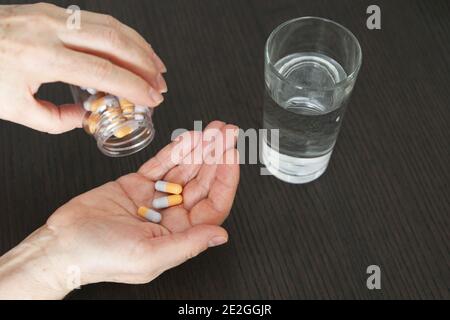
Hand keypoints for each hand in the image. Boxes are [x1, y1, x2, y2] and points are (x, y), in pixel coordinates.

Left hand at [0, 3, 166, 133]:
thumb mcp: (15, 109)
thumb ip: (57, 120)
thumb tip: (86, 118)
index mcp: (40, 57)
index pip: (103, 71)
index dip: (134, 86)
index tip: (152, 98)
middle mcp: (49, 30)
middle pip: (115, 42)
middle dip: (145, 64)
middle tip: (160, 83)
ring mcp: (52, 15)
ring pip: (111, 25)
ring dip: (139, 46)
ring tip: (155, 65)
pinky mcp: (52, 10)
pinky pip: (97, 19)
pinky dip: (121, 34)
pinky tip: (131, 47)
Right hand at [0, 121, 238, 298]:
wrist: (62, 244)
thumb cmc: (101, 257)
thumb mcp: (150, 255)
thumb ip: (189, 243)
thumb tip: (221, 235)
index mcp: (179, 234)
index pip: (214, 204)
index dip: (225, 179)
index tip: (230, 155)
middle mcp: (171, 215)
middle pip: (202, 182)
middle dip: (216, 156)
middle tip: (225, 133)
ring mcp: (155, 197)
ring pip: (184, 169)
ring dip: (199, 149)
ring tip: (212, 130)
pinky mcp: (137, 184)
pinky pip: (161, 164)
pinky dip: (174, 151)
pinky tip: (188, 139)